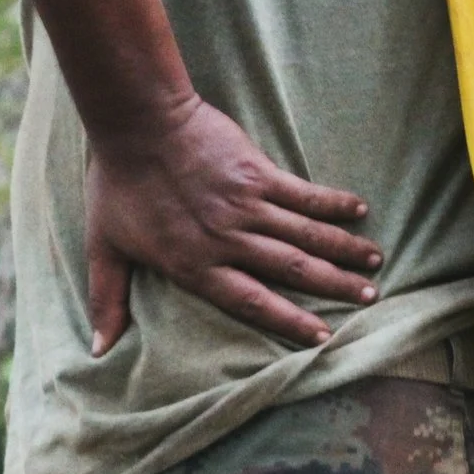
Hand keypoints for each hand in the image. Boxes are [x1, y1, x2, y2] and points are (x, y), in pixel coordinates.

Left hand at [84, 95, 381, 355]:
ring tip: (374, 264)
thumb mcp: (104, 248)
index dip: (288, 321)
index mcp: (194, 266)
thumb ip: (108, 300)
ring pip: (305, 235)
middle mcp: (227, 241)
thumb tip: (98, 350)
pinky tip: (359, 211)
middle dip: (334, 287)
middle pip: (291, 271)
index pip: (251, 302)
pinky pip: (303, 193)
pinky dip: (332, 202)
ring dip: (343, 250)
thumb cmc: (118, 186)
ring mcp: (246, 205)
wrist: (136, 124)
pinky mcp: (257, 172)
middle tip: (369, 300)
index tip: (322, 336)